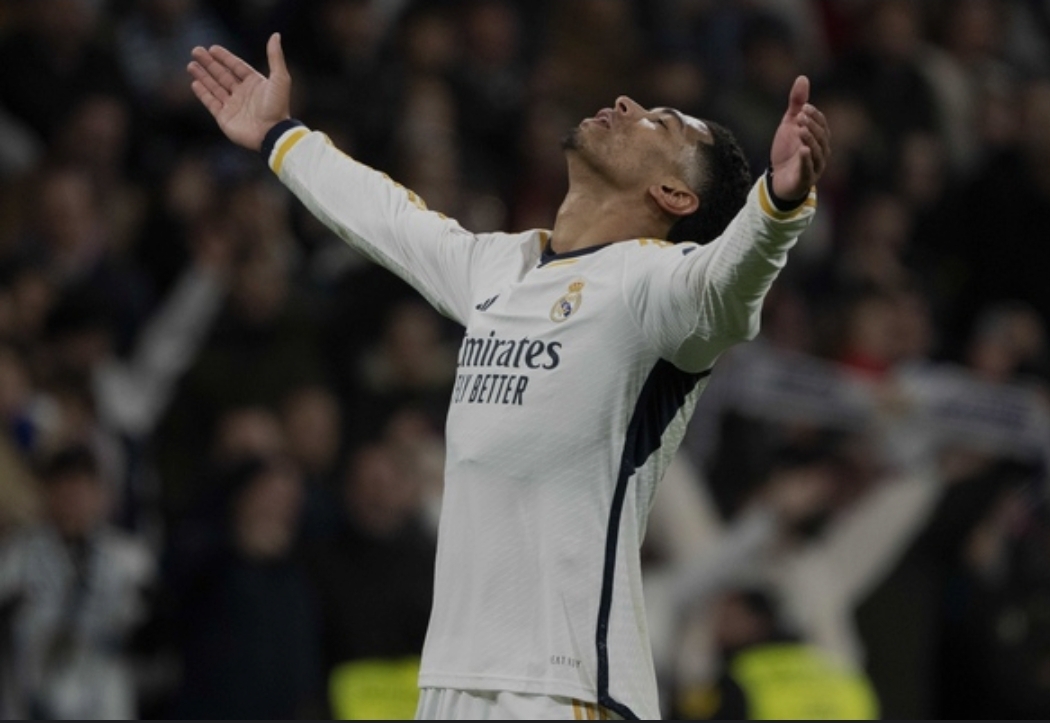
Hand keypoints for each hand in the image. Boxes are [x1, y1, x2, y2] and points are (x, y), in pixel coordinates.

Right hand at [187, 33, 290, 151]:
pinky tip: (194, 83)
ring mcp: (233, 106)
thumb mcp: (280, 78)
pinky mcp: (225, 118)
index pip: (236, 67)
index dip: (225, 57)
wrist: (272, 133)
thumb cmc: (277, 107)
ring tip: (191, 65)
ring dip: (203, 76)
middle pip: (223, 75)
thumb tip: (275, 35)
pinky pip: (211, 103)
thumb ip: (275, 57)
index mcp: (255, 84)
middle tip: (195, 51)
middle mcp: (243, 94)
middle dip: (209, 63)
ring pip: (214, 87)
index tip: (212, 48)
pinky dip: (203, 93)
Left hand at [769, 76, 831, 200]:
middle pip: (821, 138)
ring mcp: (815, 167)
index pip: (822, 125)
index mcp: (820, 139)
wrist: (777, 178)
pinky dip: (806, 160)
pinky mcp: (805, 180)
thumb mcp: (789, 124)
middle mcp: (821, 152)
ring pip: (817, 153)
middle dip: (812, 126)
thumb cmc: (787, 150)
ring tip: (800, 129)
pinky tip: (803, 150)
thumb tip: (802, 77)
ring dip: (810, 140)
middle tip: (800, 116)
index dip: (814, 116)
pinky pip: (808, 169)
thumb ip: (797, 104)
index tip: (803, 107)